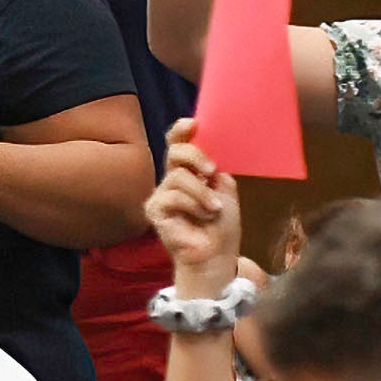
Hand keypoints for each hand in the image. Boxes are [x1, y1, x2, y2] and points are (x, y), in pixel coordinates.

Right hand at [143, 120, 241, 295]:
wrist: (216, 256)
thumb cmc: (221, 228)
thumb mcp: (226, 193)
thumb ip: (216, 173)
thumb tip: (211, 162)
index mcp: (189, 172)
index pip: (178, 144)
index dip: (182, 131)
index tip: (194, 123)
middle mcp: (172, 180)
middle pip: (175, 152)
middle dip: (195, 156)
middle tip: (212, 171)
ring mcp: (162, 195)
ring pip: (178, 177)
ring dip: (202, 193)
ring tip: (214, 209)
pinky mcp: (155, 211)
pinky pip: (173, 197)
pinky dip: (194, 206)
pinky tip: (202, 217)